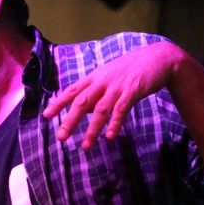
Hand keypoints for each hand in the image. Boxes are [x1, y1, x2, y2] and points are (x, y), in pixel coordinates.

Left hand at [43, 40, 185, 149]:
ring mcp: (118, 87)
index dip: (59, 103)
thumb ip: (94, 92)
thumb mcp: (108, 77)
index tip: (46, 116)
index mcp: (95, 78)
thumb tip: (79, 109)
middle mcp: (103, 82)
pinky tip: (109, 136)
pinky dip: (115, 123)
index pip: (72, 90)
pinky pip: (121, 109)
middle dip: (70, 120)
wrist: (157, 58)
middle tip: (61, 138)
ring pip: (100, 109)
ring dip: (92, 129)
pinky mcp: (133, 91)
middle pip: (82, 102)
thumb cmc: (130, 70)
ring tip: (85, 146)